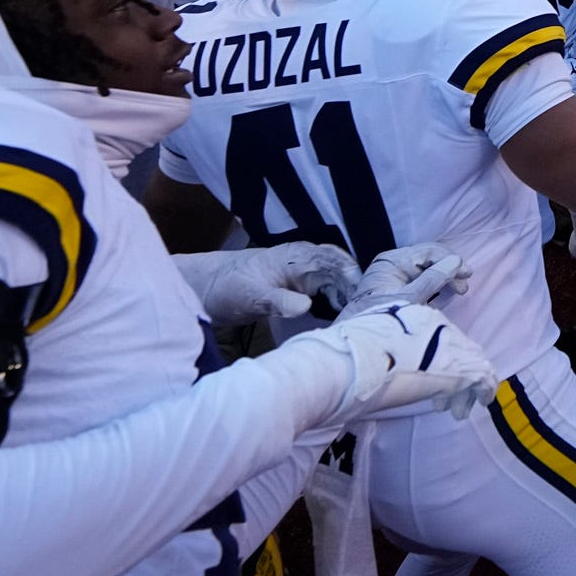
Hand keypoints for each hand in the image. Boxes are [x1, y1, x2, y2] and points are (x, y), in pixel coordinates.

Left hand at [175, 241, 357, 324]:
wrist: (207, 290)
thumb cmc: (227, 288)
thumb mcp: (250, 296)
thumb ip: (277, 300)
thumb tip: (305, 306)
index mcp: (296, 256)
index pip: (333, 259)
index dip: (351, 275)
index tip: (363, 296)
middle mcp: (306, 262)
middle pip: (342, 270)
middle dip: (358, 288)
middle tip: (368, 312)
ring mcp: (305, 275)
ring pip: (338, 281)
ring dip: (350, 296)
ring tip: (361, 318)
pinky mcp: (302, 289)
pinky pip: (329, 291)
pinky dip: (339, 302)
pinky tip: (344, 318)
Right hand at [259, 300, 501, 424]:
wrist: (336, 367)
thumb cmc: (339, 361)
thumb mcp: (367, 347)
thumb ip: (387, 350)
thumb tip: (392, 367)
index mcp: (410, 313)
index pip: (441, 334)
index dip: (441, 360)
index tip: (433, 384)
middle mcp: (432, 321)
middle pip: (461, 347)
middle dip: (459, 376)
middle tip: (449, 402)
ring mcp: (445, 342)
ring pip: (474, 362)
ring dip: (468, 388)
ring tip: (458, 411)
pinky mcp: (454, 366)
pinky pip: (482, 376)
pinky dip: (483, 391)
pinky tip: (478, 404)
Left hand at [343, 242, 470, 309]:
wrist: (356, 344)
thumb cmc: (381, 319)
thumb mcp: (410, 299)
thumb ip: (433, 279)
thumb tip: (456, 261)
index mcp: (392, 261)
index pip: (429, 252)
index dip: (451, 261)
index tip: (467, 275)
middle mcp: (392, 263)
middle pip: (428, 259)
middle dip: (449, 270)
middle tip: (464, 287)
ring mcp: (393, 276)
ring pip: (426, 269)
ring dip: (444, 277)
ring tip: (459, 291)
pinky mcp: (395, 288)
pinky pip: (420, 280)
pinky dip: (435, 285)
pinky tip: (444, 292)